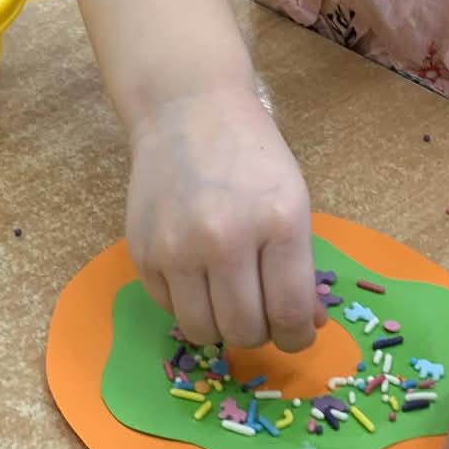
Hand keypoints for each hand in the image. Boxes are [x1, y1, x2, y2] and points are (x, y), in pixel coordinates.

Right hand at [125, 91, 321, 351]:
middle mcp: (226, 238)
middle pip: (244, 330)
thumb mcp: (292, 201)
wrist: (188, 111)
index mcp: (279, 222)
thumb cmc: (251, 157)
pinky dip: (189, 304)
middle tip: (261, 313)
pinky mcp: (143, 253)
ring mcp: (178, 248)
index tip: (295, 334)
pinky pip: (170, 309)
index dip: (296, 337)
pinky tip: (198, 275)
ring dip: (221, 326)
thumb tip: (305, 325)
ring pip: (202, 331)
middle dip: (259, 332)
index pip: (289, 312)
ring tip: (228, 300)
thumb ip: (299, 266)